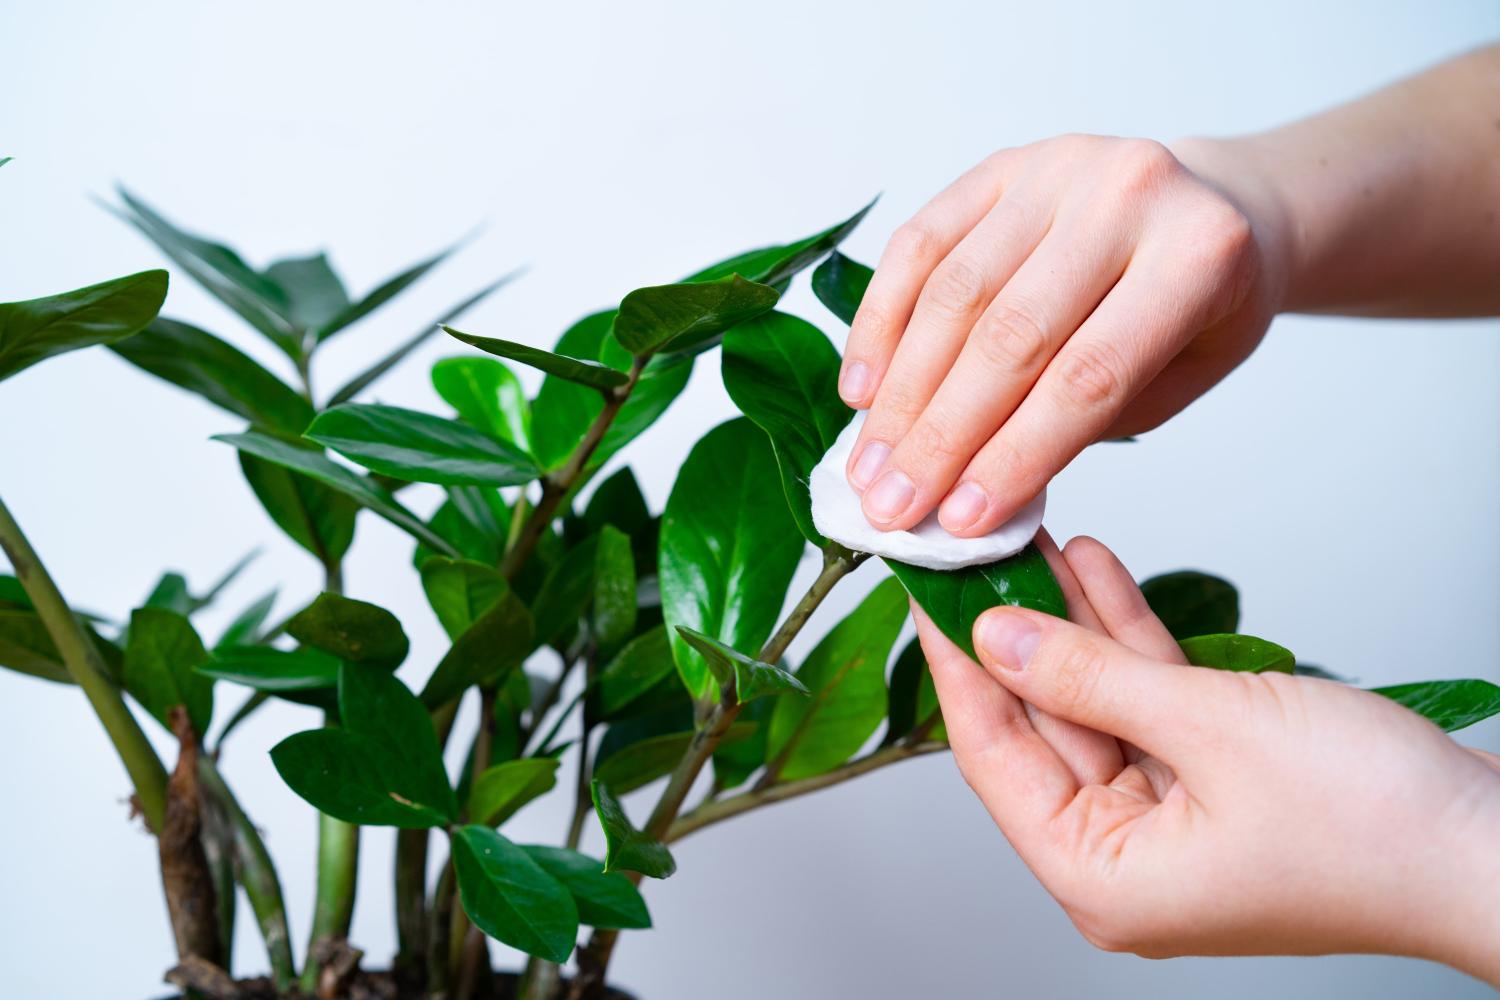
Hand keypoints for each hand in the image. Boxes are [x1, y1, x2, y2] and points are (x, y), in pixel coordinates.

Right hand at [840, 135, 1285, 533]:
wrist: (1214, 202)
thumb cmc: (1200, 308)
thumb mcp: (1179, 377)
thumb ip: (1087, 421)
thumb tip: (970, 486)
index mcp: (1198, 254)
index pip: (1088, 377)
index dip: (1015, 456)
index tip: (961, 522)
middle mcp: (1127, 193)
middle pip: (1010, 335)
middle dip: (942, 435)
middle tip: (893, 507)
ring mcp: (1057, 167)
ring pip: (955, 292)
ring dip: (901, 391)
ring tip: (868, 465)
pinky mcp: (1001, 165)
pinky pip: (919, 244)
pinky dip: (881, 322)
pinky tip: (863, 388)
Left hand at [913, 535, 1499, 981]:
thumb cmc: (1377, 827)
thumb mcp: (1210, 730)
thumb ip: (1089, 679)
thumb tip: (996, 637)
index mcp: (1102, 879)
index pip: (993, 756)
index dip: (954, 665)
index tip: (923, 593)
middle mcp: (1126, 859)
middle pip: (1040, 724)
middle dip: (1010, 630)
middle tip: (970, 554)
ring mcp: (1171, 819)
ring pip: (1094, 702)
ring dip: (1067, 622)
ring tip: (1025, 540)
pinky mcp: (1215, 782)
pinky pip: (1148, 702)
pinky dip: (1126, 639)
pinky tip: (1093, 571)